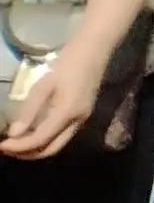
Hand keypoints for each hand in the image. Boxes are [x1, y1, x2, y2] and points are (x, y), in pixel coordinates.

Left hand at [0, 39, 107, 158]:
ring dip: (35, 148)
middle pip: (50, 149)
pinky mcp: (81, 114)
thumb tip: (14, 134)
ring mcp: (82, 119)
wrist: (95, 48)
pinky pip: (61, 135)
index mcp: (68, 113)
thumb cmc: (69, 62)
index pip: (40, 139)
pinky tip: (31, 132)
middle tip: (7, 148)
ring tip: (16, 143)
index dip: (19, 146)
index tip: (1, 145)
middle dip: (27, 153)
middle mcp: (77, 121)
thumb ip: (29, 110)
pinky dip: (44, 140)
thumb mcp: (44, 84)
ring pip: (56, 144)